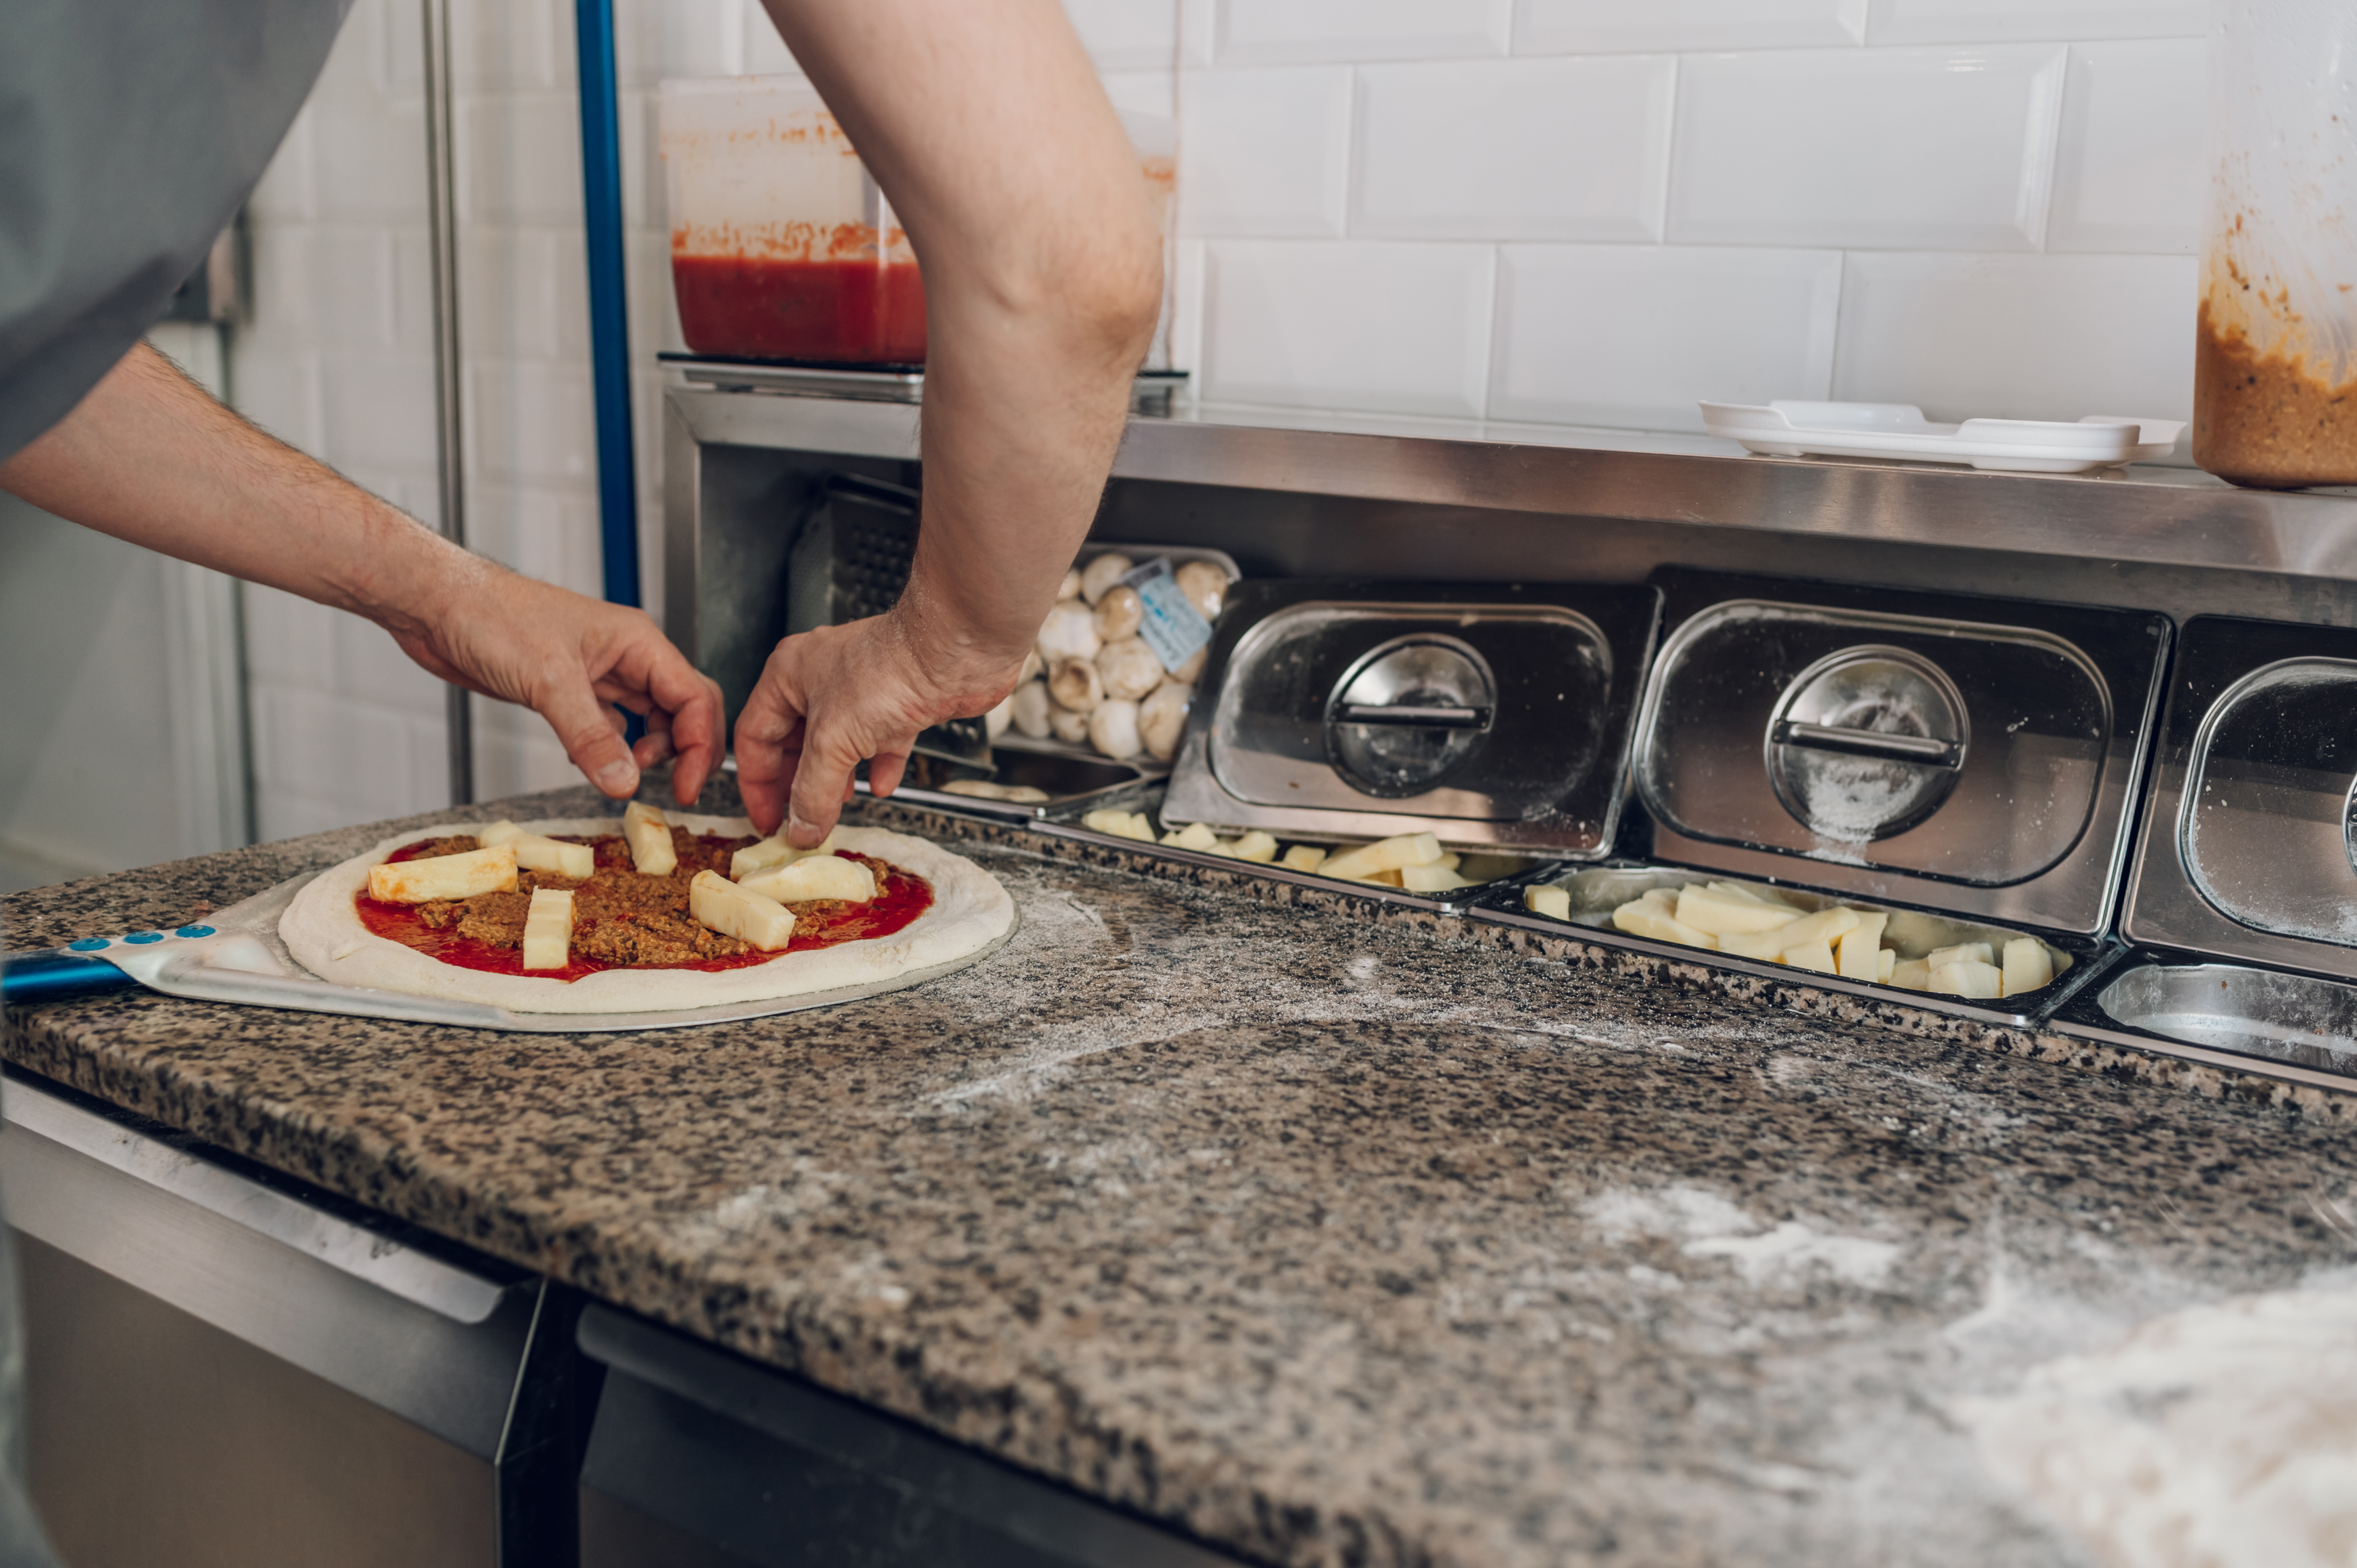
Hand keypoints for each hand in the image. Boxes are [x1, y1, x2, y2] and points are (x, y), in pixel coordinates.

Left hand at [388, 554, 726, 806]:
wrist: (438, 606)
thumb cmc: (492, 615)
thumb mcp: (549, 682)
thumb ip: (592, 737)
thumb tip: (626, 782)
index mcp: (637, 641)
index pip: (694, 696)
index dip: (700, 745)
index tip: (688, 786)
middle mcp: (626, 656)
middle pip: (682, 708)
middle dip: (686, 749)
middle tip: (674, 789)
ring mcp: (600, 673)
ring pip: (649, 719)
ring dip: (647, 752)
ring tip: (625, 772)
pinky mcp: (571, 690)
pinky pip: (610, 726)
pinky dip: (609, 750)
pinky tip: (587, 761)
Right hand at [734, 610, 1017, 843]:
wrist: (953, 652)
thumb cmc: (889, 671)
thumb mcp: (833, 742)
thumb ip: (813, 791)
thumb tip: (802, 828)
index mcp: (787, 676)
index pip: (754, 735)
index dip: (756, 783)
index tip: (767, 818)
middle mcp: (819, 678)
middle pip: (794, 742)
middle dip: (797, 783)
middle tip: (799, 819)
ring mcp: (860, 688)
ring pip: (837, 743)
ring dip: (835, 779)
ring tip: (835, 807)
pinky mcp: (897, 699)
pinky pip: (879, 740)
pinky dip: (878, 765)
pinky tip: (882, 786)